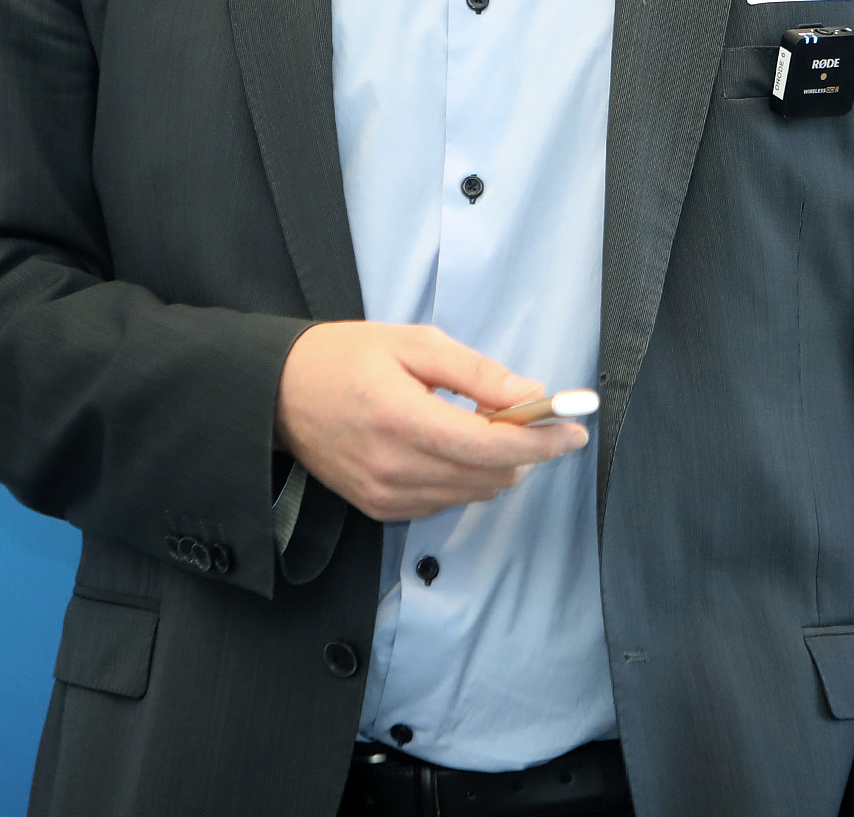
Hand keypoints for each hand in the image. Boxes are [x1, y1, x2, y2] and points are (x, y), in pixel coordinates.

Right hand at [273, 322, 589, 520]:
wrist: (279, 392)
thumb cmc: (346, 356)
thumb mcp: (415, 344)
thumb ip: (475, 373)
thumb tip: (529, 395)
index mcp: (404, 419)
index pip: (491, 446)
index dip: (541, 441)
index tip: (574, 430)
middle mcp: (395, 468)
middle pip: (489, 475)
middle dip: (526, 450)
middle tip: (536, 418)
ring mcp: (385, 495)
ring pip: (471, 493)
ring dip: (496, 465)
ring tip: (488, 425)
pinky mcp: (379, 509)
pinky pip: (443, 502)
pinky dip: (465, 478)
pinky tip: (456, 446)